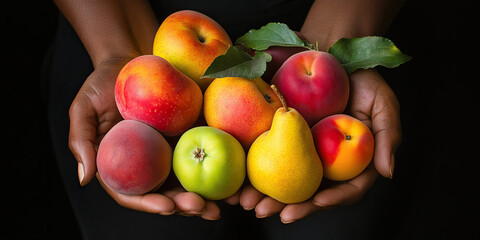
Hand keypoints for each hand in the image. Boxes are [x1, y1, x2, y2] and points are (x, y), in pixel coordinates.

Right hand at [68, 56, 220, 219]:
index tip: (167, 206)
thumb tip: (85, 180)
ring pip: (188, 181)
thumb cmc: (103, 82)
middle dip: (184, 205)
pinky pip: (206, 154)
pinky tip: (232, 179)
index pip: (135, 193)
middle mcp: (148, 163)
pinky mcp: (191, 135)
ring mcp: (171, 151)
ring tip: (219, 205)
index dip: (150, 204)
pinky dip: (219, 168)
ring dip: (205, 196)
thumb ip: (82, 142)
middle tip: (202, 208)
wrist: (133, 58)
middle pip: (166, 193)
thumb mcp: (84, 108)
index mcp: (123, 164)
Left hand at [239, 69, 401, 222]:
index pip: (345, 189)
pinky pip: (267, 157)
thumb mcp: (383, 105)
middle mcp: (325, 163)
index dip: (332, 199)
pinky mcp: (282, 138)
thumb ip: (387, 137)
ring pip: (285, 181)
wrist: (334, 58)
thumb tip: (387, 172)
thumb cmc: (364, 82)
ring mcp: (302, 152)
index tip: (317, 201)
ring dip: (265, 194)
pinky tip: (237, 179)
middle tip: (267, 212)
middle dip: (288, 206)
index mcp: (351, 163)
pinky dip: (252, 170)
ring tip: (246, 202)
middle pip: (309, 192)